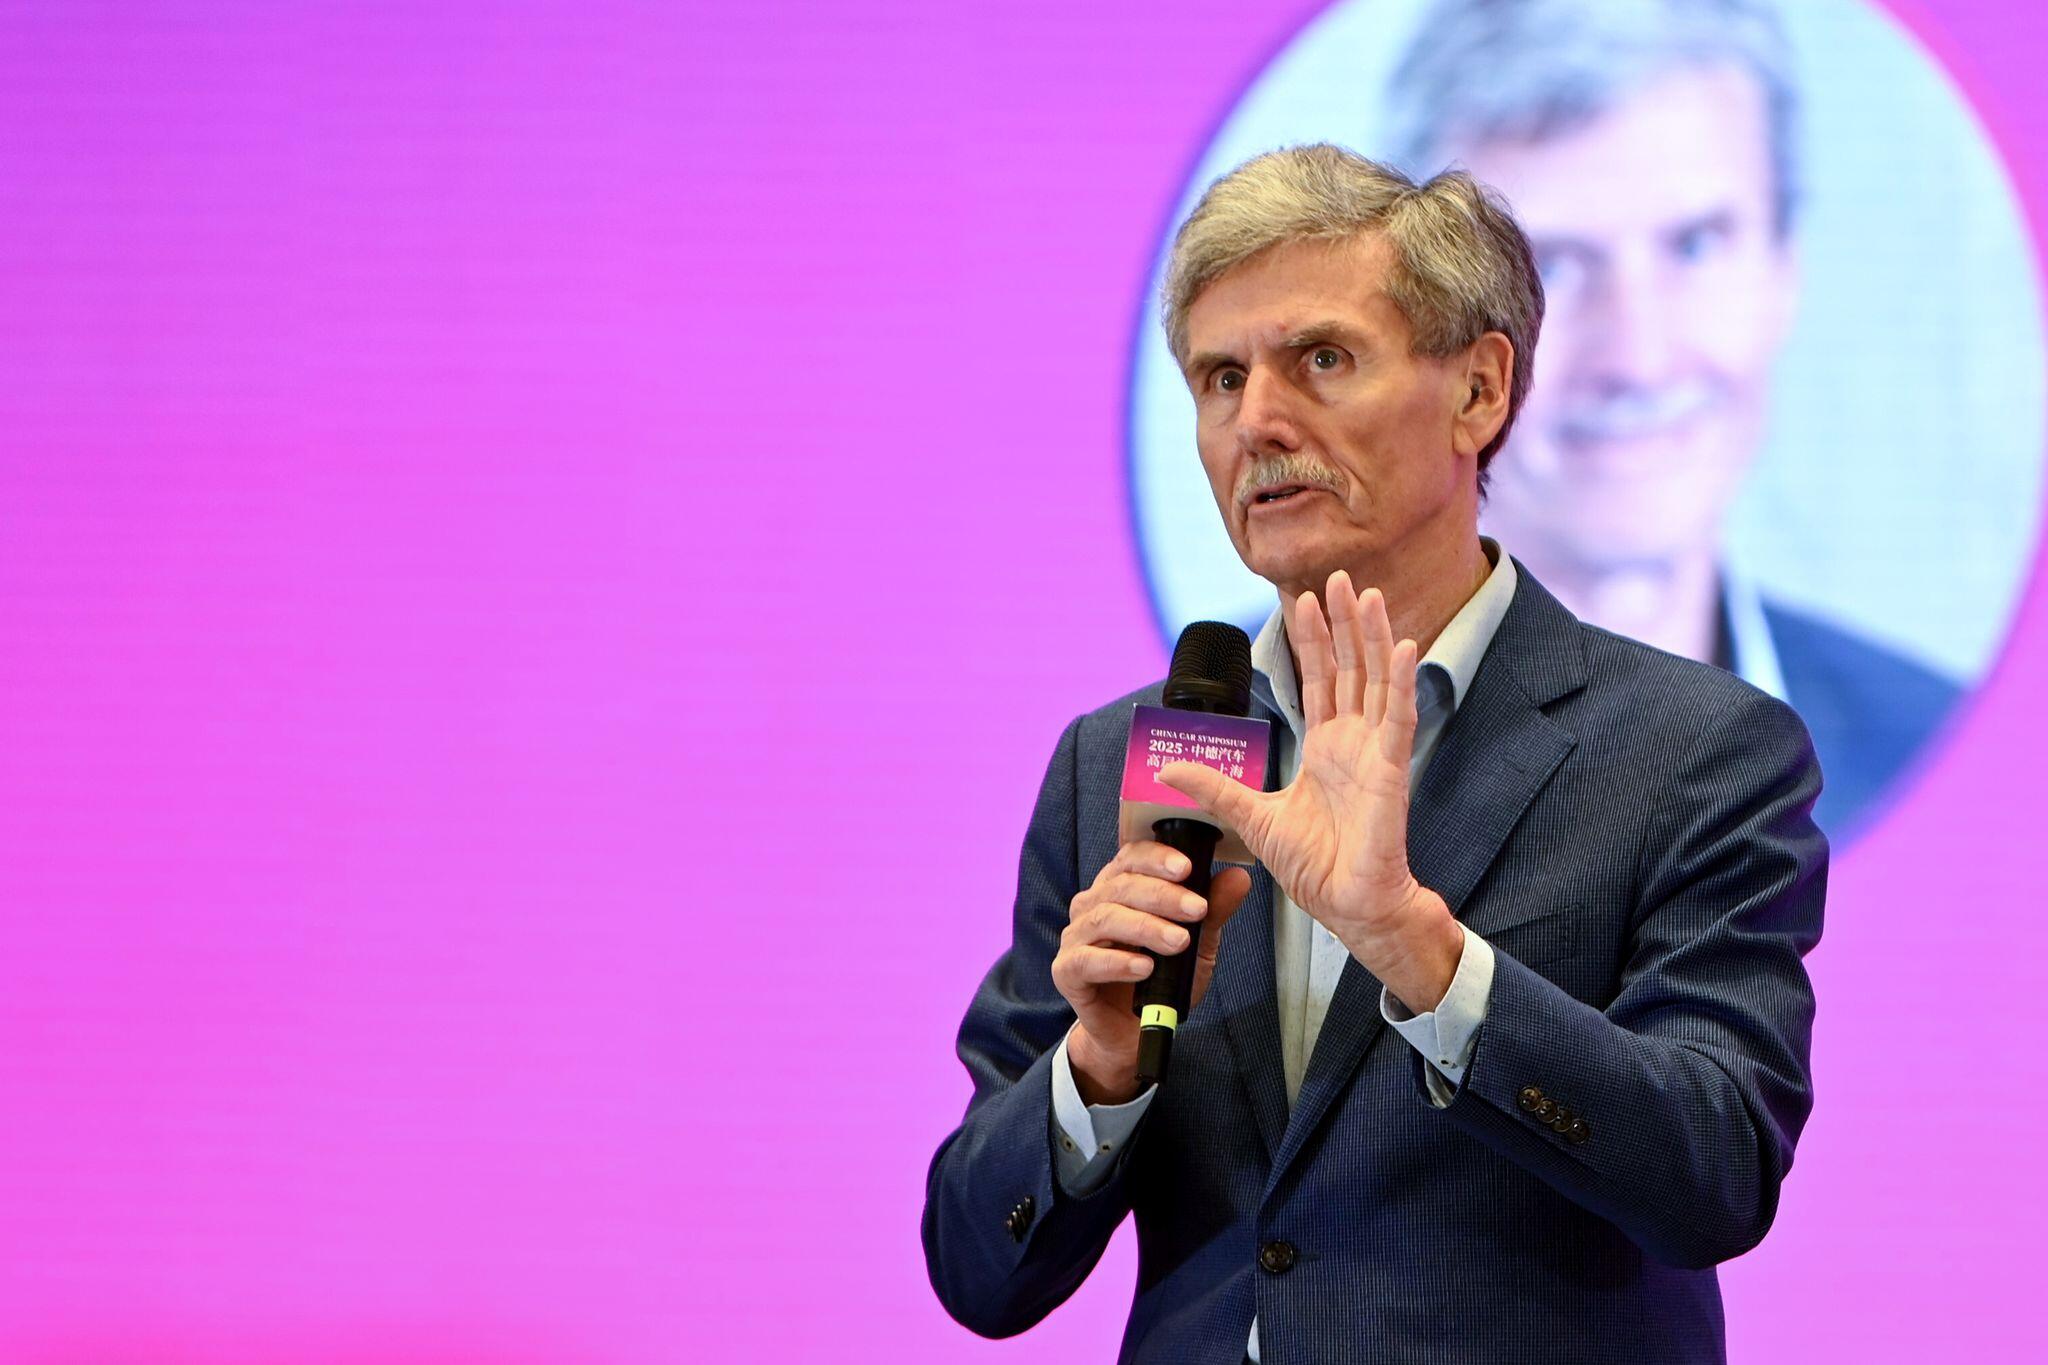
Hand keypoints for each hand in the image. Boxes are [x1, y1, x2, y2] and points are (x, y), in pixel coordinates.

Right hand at [1051, 840, 1251, 1104]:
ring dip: (1146, 928)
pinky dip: (1117, 962)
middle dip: (1163, 896)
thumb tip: (1239, 877)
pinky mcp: (1066, 971)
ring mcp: (1076, 937)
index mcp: (1119, 887)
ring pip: (1105, 919)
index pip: (1132, 857)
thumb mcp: (1197, 945)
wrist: (1133, 1031)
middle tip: (1196, 910)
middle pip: (1121, 886)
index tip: (1188, 868)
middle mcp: (1092, 905)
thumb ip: (1212, 911)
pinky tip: (1144, 968)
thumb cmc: (1161, 980)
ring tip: (1178, 942)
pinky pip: (1086, 960)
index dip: (1158, 858)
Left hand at [1158, 570, 1460, 1011]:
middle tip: (1337, 577)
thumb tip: (1167, 769)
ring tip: (1366, 594)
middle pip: (1350, 668)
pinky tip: (1403, 646)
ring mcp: (1375, 752)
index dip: (1314, 640)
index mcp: (1326, 748)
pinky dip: (1401, 681)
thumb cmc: (1313, 866)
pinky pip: (1399, 717)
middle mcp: (1353, 742)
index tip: (1303, 600)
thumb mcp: (1250, 817)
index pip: (1320, 680)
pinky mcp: (1392, 769)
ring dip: (1373, 636)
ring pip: (1377, 680)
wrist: (1345, 903)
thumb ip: (1214, 788)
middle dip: (1343, 623)